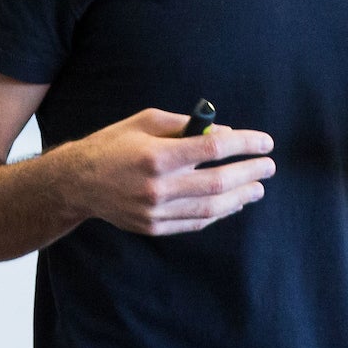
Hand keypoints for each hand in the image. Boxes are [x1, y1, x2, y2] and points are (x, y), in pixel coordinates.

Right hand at [51, 108, 274, 235]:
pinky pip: (195, 222)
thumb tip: (225, 134)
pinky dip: (218, 212)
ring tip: (258, 187)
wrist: (78, 182)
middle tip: (269, 166)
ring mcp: (155, 211)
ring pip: (211, 207)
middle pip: (218, 181)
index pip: (214, 149)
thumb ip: (186, 125)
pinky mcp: (153, 227)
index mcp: (157, 155)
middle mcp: (158, 187)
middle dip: (250, 173)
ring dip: (240, 197)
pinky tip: (232, 202)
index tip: (265, 142)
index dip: (245, 144)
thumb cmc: (114, 144)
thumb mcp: (146, 121)